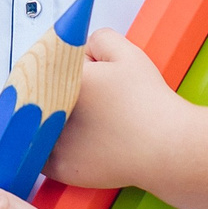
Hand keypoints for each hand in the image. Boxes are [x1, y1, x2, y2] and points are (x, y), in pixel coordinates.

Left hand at [44, 28, 176, 191]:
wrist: (168, 148)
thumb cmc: (149, 104)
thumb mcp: (128, 54)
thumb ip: (99, 39)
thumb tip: (81, 48)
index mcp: (62, 81)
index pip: (46, 65)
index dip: (62, 68)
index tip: (70, 73)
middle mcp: (50, 111)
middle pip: (40, 94)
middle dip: (56, 91)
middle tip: (86, 97)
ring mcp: (52, 143)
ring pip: (39, 124)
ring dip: (50, 118)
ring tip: (86, 119)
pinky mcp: (60, 168)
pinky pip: (46, 153)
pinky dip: (57, 146)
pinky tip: (82, 141)